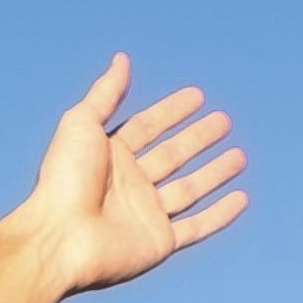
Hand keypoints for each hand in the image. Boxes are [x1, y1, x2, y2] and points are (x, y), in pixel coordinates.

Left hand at [0, 55, 248, 302]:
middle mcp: (129, 184)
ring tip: (239, 156)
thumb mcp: (82, 123)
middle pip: (172, 155)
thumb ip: (106, 93)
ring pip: (189, 189)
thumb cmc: (64, 180)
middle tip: (224, 120)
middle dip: (198, 138)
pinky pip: (196, 227)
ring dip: (215, 172)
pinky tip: (241, 198)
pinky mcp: (158, 243)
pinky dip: (219, 214)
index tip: (198, 95)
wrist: (61, 237)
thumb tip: (121, 59)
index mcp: (109, 156)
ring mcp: (145, 214)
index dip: (172, 110)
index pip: (148, 126)